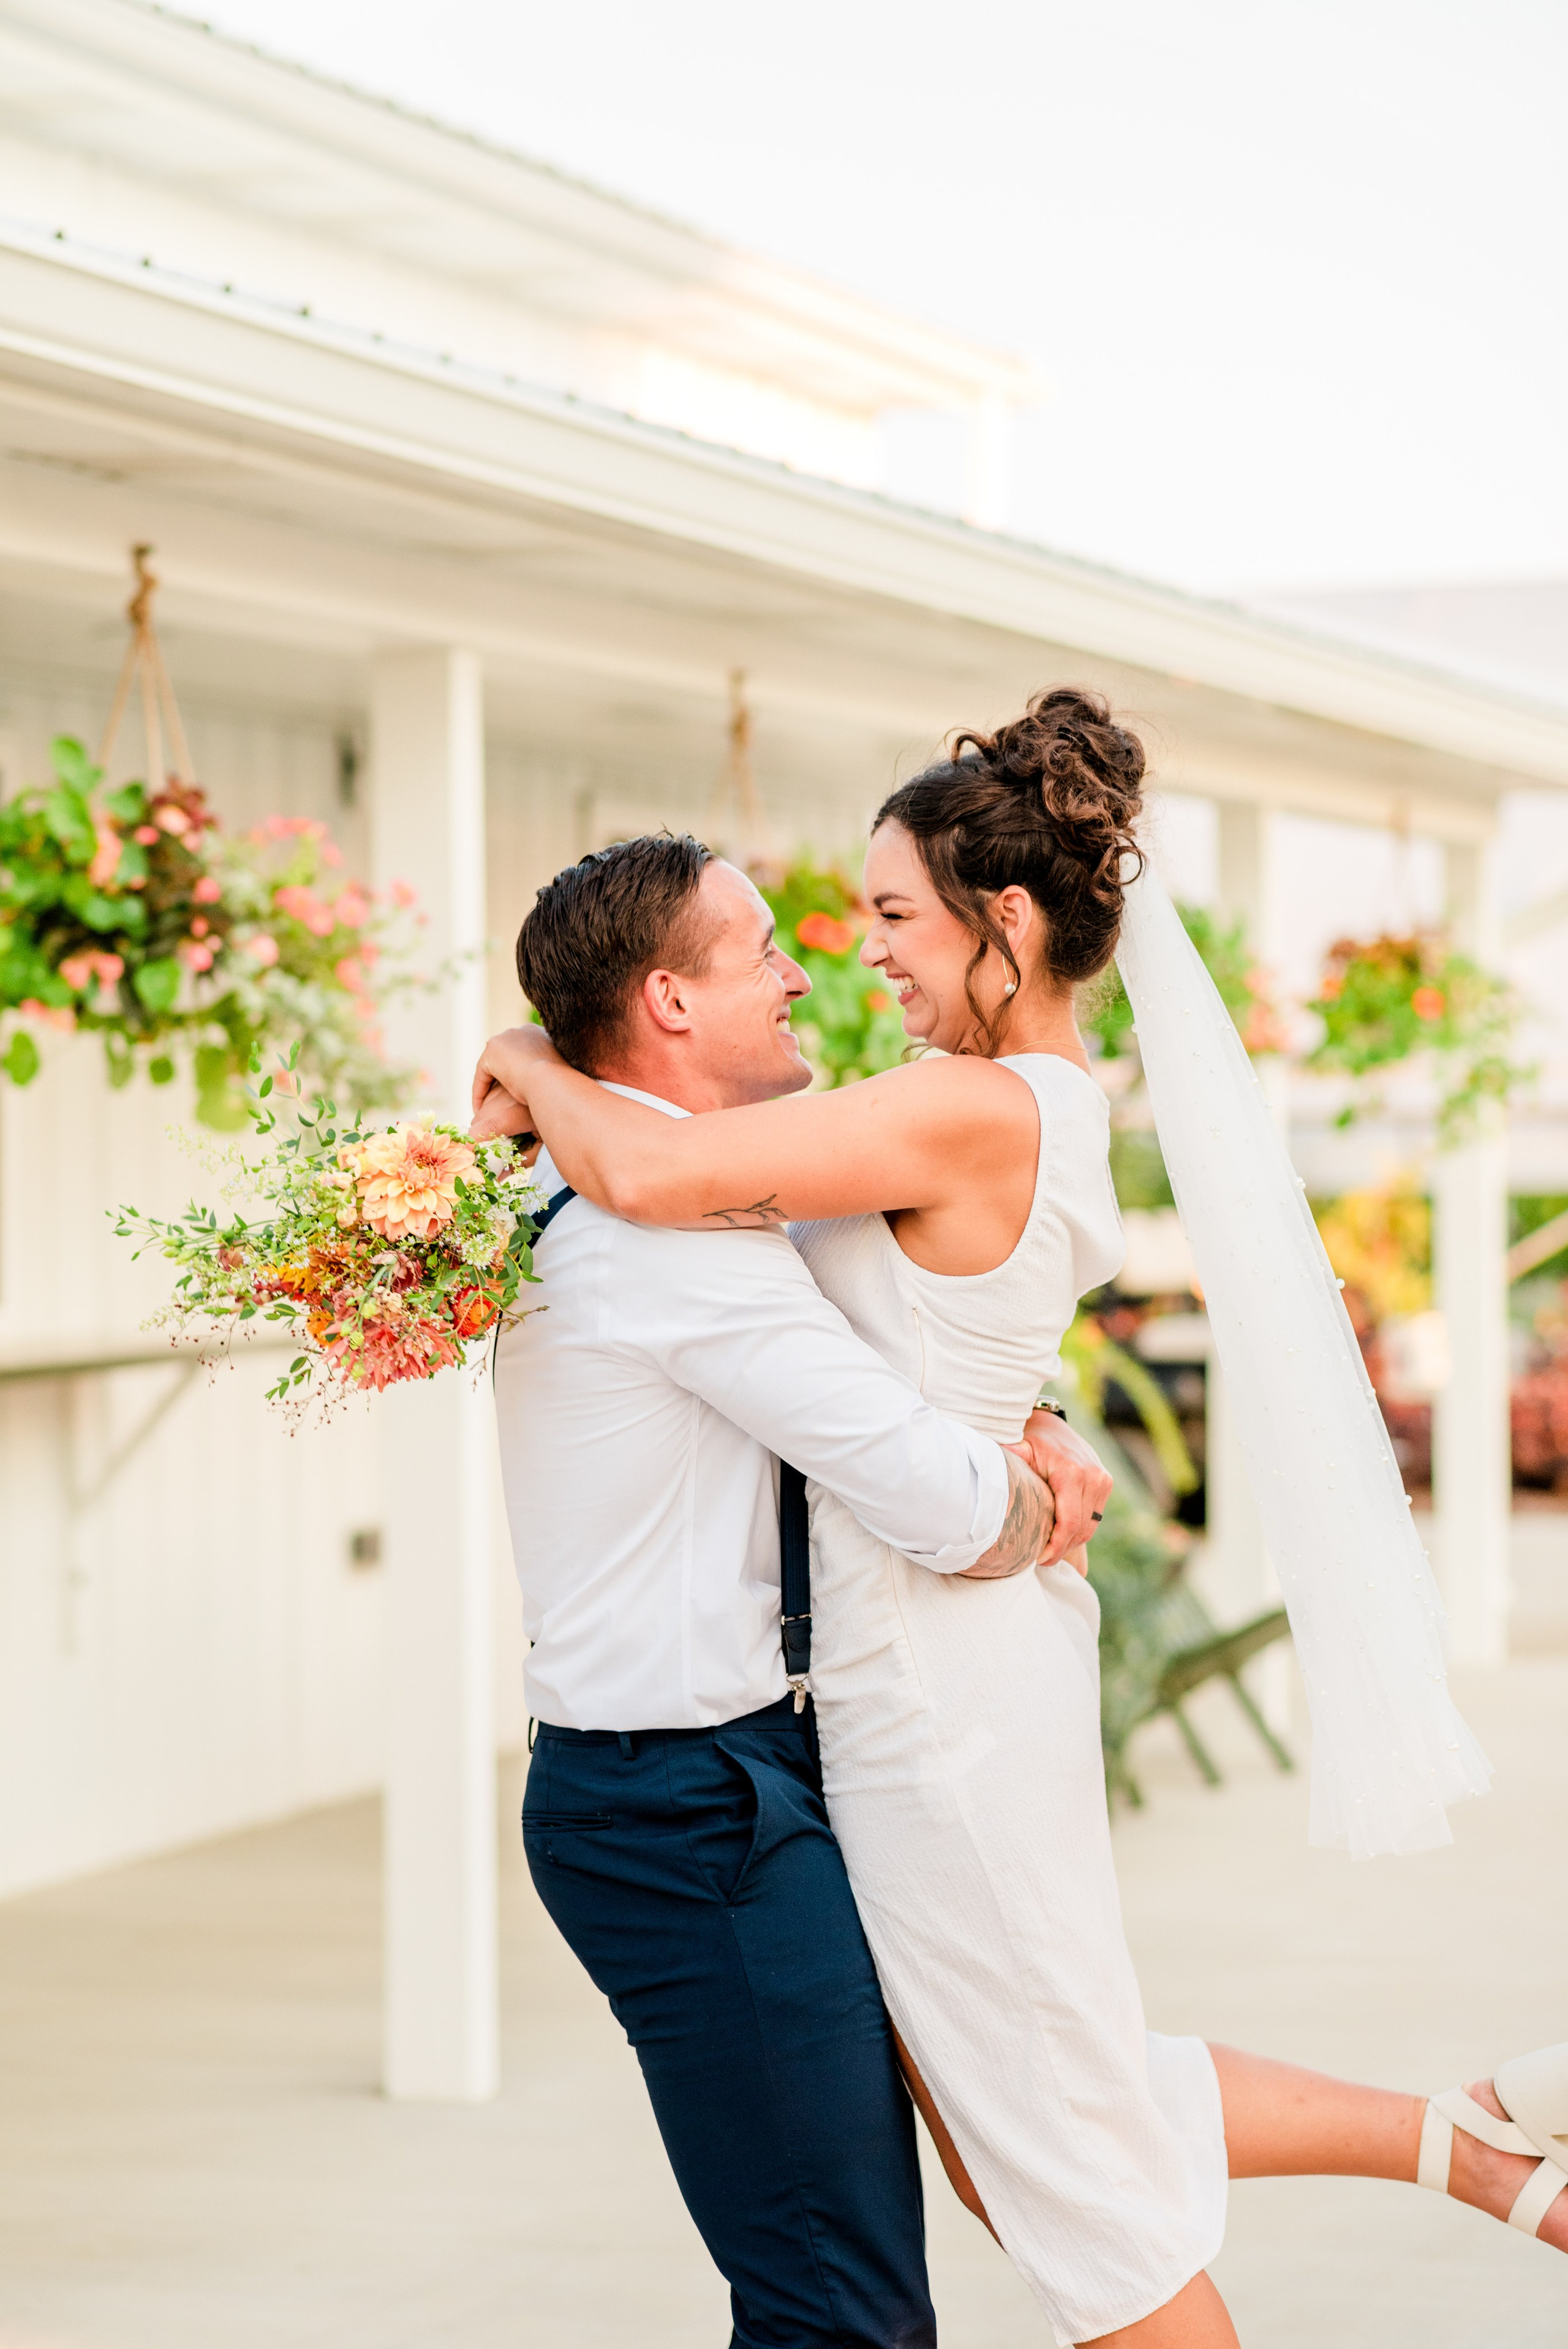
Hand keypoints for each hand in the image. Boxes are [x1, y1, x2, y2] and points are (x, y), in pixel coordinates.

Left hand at [469, 1025, 561, 1142]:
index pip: (523, 1051)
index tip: (517, 1090)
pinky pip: (482, 1073)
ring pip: (493, 1065)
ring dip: (489, 1085)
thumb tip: (557, 1085)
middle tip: (499, 1098)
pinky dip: (480, 1090)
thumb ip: (555, 1075)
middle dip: (502, 1076)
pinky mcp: (492, 1050)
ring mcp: (506, 1038)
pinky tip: (479, 1108)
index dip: (520, 1071)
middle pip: (506, 1055)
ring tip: (487, 1106)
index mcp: (540, 1033)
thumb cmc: (564, 1084)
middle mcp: (522, 1031)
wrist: (553, 1080)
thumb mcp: (562, 1076)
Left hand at [1012, 1410, 1111, 1572]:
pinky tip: (1061, 1536)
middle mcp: (1093, 1477)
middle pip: (1080, 1529)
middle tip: (1041, 1560)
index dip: (1056, 1547)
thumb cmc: (1031, 1439)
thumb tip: (995, 1468)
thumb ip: (1012, 1459)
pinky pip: (1094, 1517)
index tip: (1040, 1559)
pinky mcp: (1105, 1483)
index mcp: (1072, 1472)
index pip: (1069, 1523)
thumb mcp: (1019, 1447)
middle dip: (1062, 1549)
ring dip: (1071, 1542)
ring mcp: (1102, 1480)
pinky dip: (1079, 1530)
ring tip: (1050, 1551)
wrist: (1053, 1424)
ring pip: (1090, 1527)